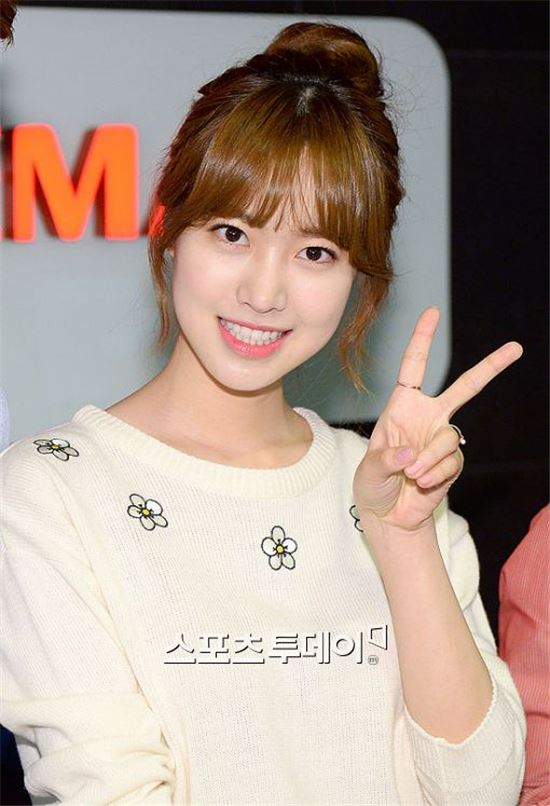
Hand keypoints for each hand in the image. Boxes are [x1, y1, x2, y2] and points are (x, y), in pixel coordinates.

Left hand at [352, 306, 522, 534]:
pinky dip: (435, 474)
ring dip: (429, 458)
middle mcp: (426, 418)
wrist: (388, 516)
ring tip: (411, 474)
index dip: (422, 339)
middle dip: (490, 367)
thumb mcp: (368, 470)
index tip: (432, 312)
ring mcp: (441, 439)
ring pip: (449, 437)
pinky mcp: (452, 463)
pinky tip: (421, 484)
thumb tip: (411, 454)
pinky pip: (451, 461)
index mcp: (401, 407)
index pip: (413, 367)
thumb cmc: (373, 485)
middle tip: (516, 348)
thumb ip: (385, 460)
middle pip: (464, 388)